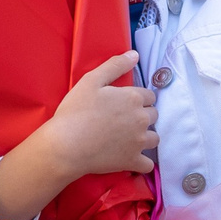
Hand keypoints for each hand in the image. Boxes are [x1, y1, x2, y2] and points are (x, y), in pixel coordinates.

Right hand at [42, 50, 158, 178]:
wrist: (66, 145)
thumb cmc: (76, 111)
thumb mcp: (91, 80)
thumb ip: (115, 65)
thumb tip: (134, 55)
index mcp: (133, 98)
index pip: (149, 95)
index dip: (138, 98)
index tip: (125, 103)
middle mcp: (142, 119)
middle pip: (154, 115)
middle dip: (143, 116)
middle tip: (124, 120)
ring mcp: (139, 142)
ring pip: (154, 138)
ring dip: (146, 137)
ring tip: (129, 138)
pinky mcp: (132, 161)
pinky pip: (147, 164)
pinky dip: (143, 162)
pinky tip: (133, 158)